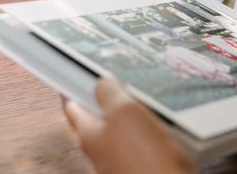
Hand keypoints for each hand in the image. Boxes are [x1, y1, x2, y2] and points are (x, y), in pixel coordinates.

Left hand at [63, 77, 196, 173]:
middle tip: (117, 78)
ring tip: (146, 95)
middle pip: (99, 116)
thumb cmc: (146, 162)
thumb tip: (102, 81)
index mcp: (90, 134)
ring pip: (123, 127)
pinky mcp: (144, 166)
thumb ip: (109, 93)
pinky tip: (165, 122)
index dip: (71, 87)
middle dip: (106, 97)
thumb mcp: (125, 113)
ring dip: (132, 111)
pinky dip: (150, 126)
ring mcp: (122, 160)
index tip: (71, 72)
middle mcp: (102, 149)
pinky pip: (144, 139)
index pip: (72, 106)